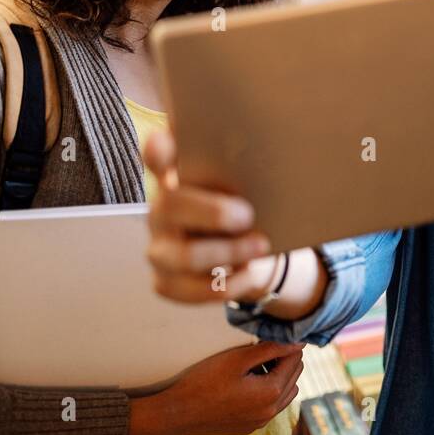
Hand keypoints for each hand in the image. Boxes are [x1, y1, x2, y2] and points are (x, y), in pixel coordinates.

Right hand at [126, 341, 303, 434]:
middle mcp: (270, 411)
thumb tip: (296, 341)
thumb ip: (270, 348)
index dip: (287, 343)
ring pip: (285, 393)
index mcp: (271, 393)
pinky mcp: (249, 426)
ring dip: (278, 375)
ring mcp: (260, 422)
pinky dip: (268, 391)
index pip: (295, 360)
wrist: (177, 412)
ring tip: (256, 363)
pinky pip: (271, 406)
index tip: (273, 334)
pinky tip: (249, 381)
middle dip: (284, 359)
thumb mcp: (238, 358)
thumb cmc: (204, 382)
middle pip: (293, 376)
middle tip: (263, 346)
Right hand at [142, 127, 275, 303]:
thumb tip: (277, 146)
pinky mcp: (166, 282)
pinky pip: (191, 290)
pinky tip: (248, 274)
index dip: (157, 150)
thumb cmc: (243, 206)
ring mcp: (159, 248)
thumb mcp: (244, 185)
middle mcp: (160, 210)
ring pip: (184, 255)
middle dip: (212, 212)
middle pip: (172, 205)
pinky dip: (227, 284)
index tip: (166, 144)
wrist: (246, 252)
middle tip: (248, 215)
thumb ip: (244, 169)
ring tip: (261, 246)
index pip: (156, 156)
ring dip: (228, 252)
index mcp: (175, 177)